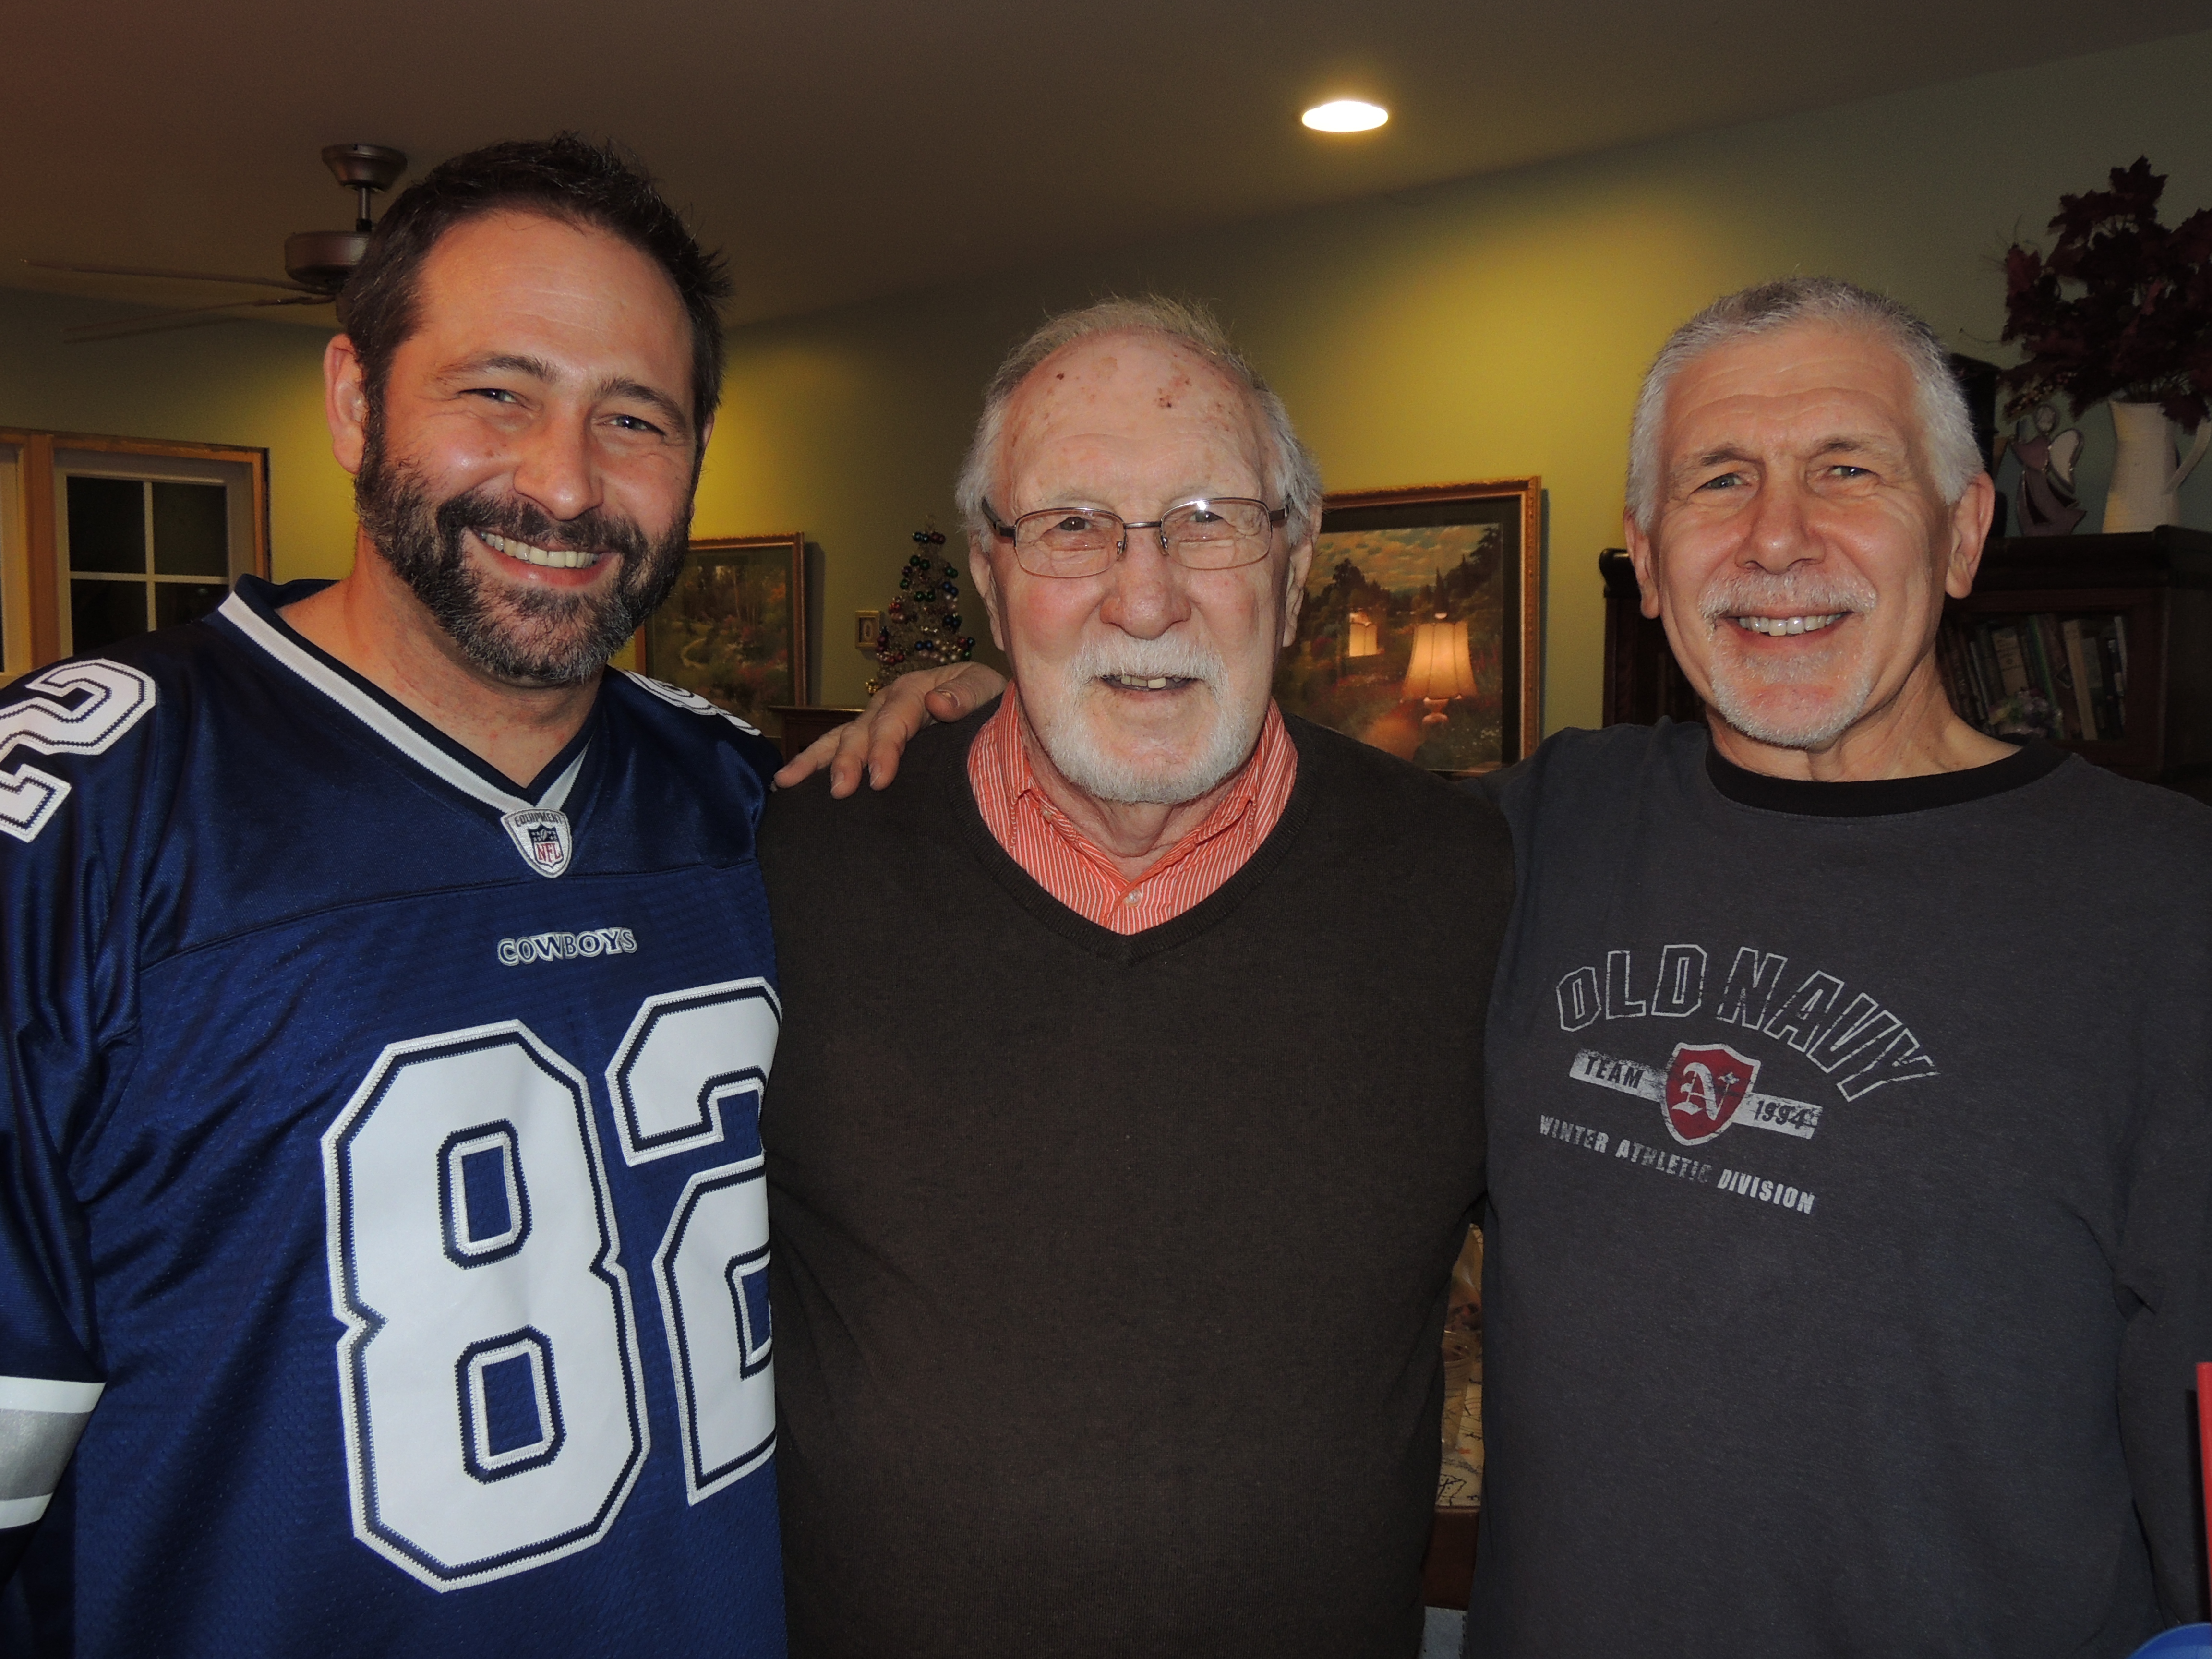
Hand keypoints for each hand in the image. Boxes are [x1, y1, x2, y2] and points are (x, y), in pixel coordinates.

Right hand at [772, 662, 1007, 796]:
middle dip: (848, 760)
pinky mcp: (871, 738)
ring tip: (788, 781)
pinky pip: (837, 746)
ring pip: (839, 737)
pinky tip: (787, 781)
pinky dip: (813, 762)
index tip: (880, 778)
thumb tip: (937, 703)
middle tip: (841, 790)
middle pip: (861, 730)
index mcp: (916, 690)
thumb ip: (965, 697)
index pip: (895, 719)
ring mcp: (876, 720)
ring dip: (815, 760)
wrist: (990, 700)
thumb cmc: (989, 698)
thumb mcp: (986, 688)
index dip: (884, 747)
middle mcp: (888, 703)